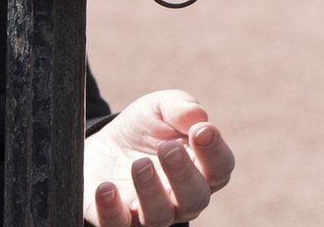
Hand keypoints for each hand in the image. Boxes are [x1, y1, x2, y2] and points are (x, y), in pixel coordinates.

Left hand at [84, 91, 234, 225]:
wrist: (103, 144)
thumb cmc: (144, 128)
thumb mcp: (160, 107)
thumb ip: (180, 107)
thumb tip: (197, 117)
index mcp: (201, 169)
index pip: (220, 168)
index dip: (214, 152)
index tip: (201, 130)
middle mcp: (182, 198)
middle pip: (196, 198)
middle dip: (184, 175)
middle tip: (168, 149)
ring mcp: (151, 213)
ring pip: (160, 216)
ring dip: (151, 192)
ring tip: (139, 164)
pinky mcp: (119, 218)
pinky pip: (119, 225)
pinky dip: (112, 211)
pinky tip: (106, 187)